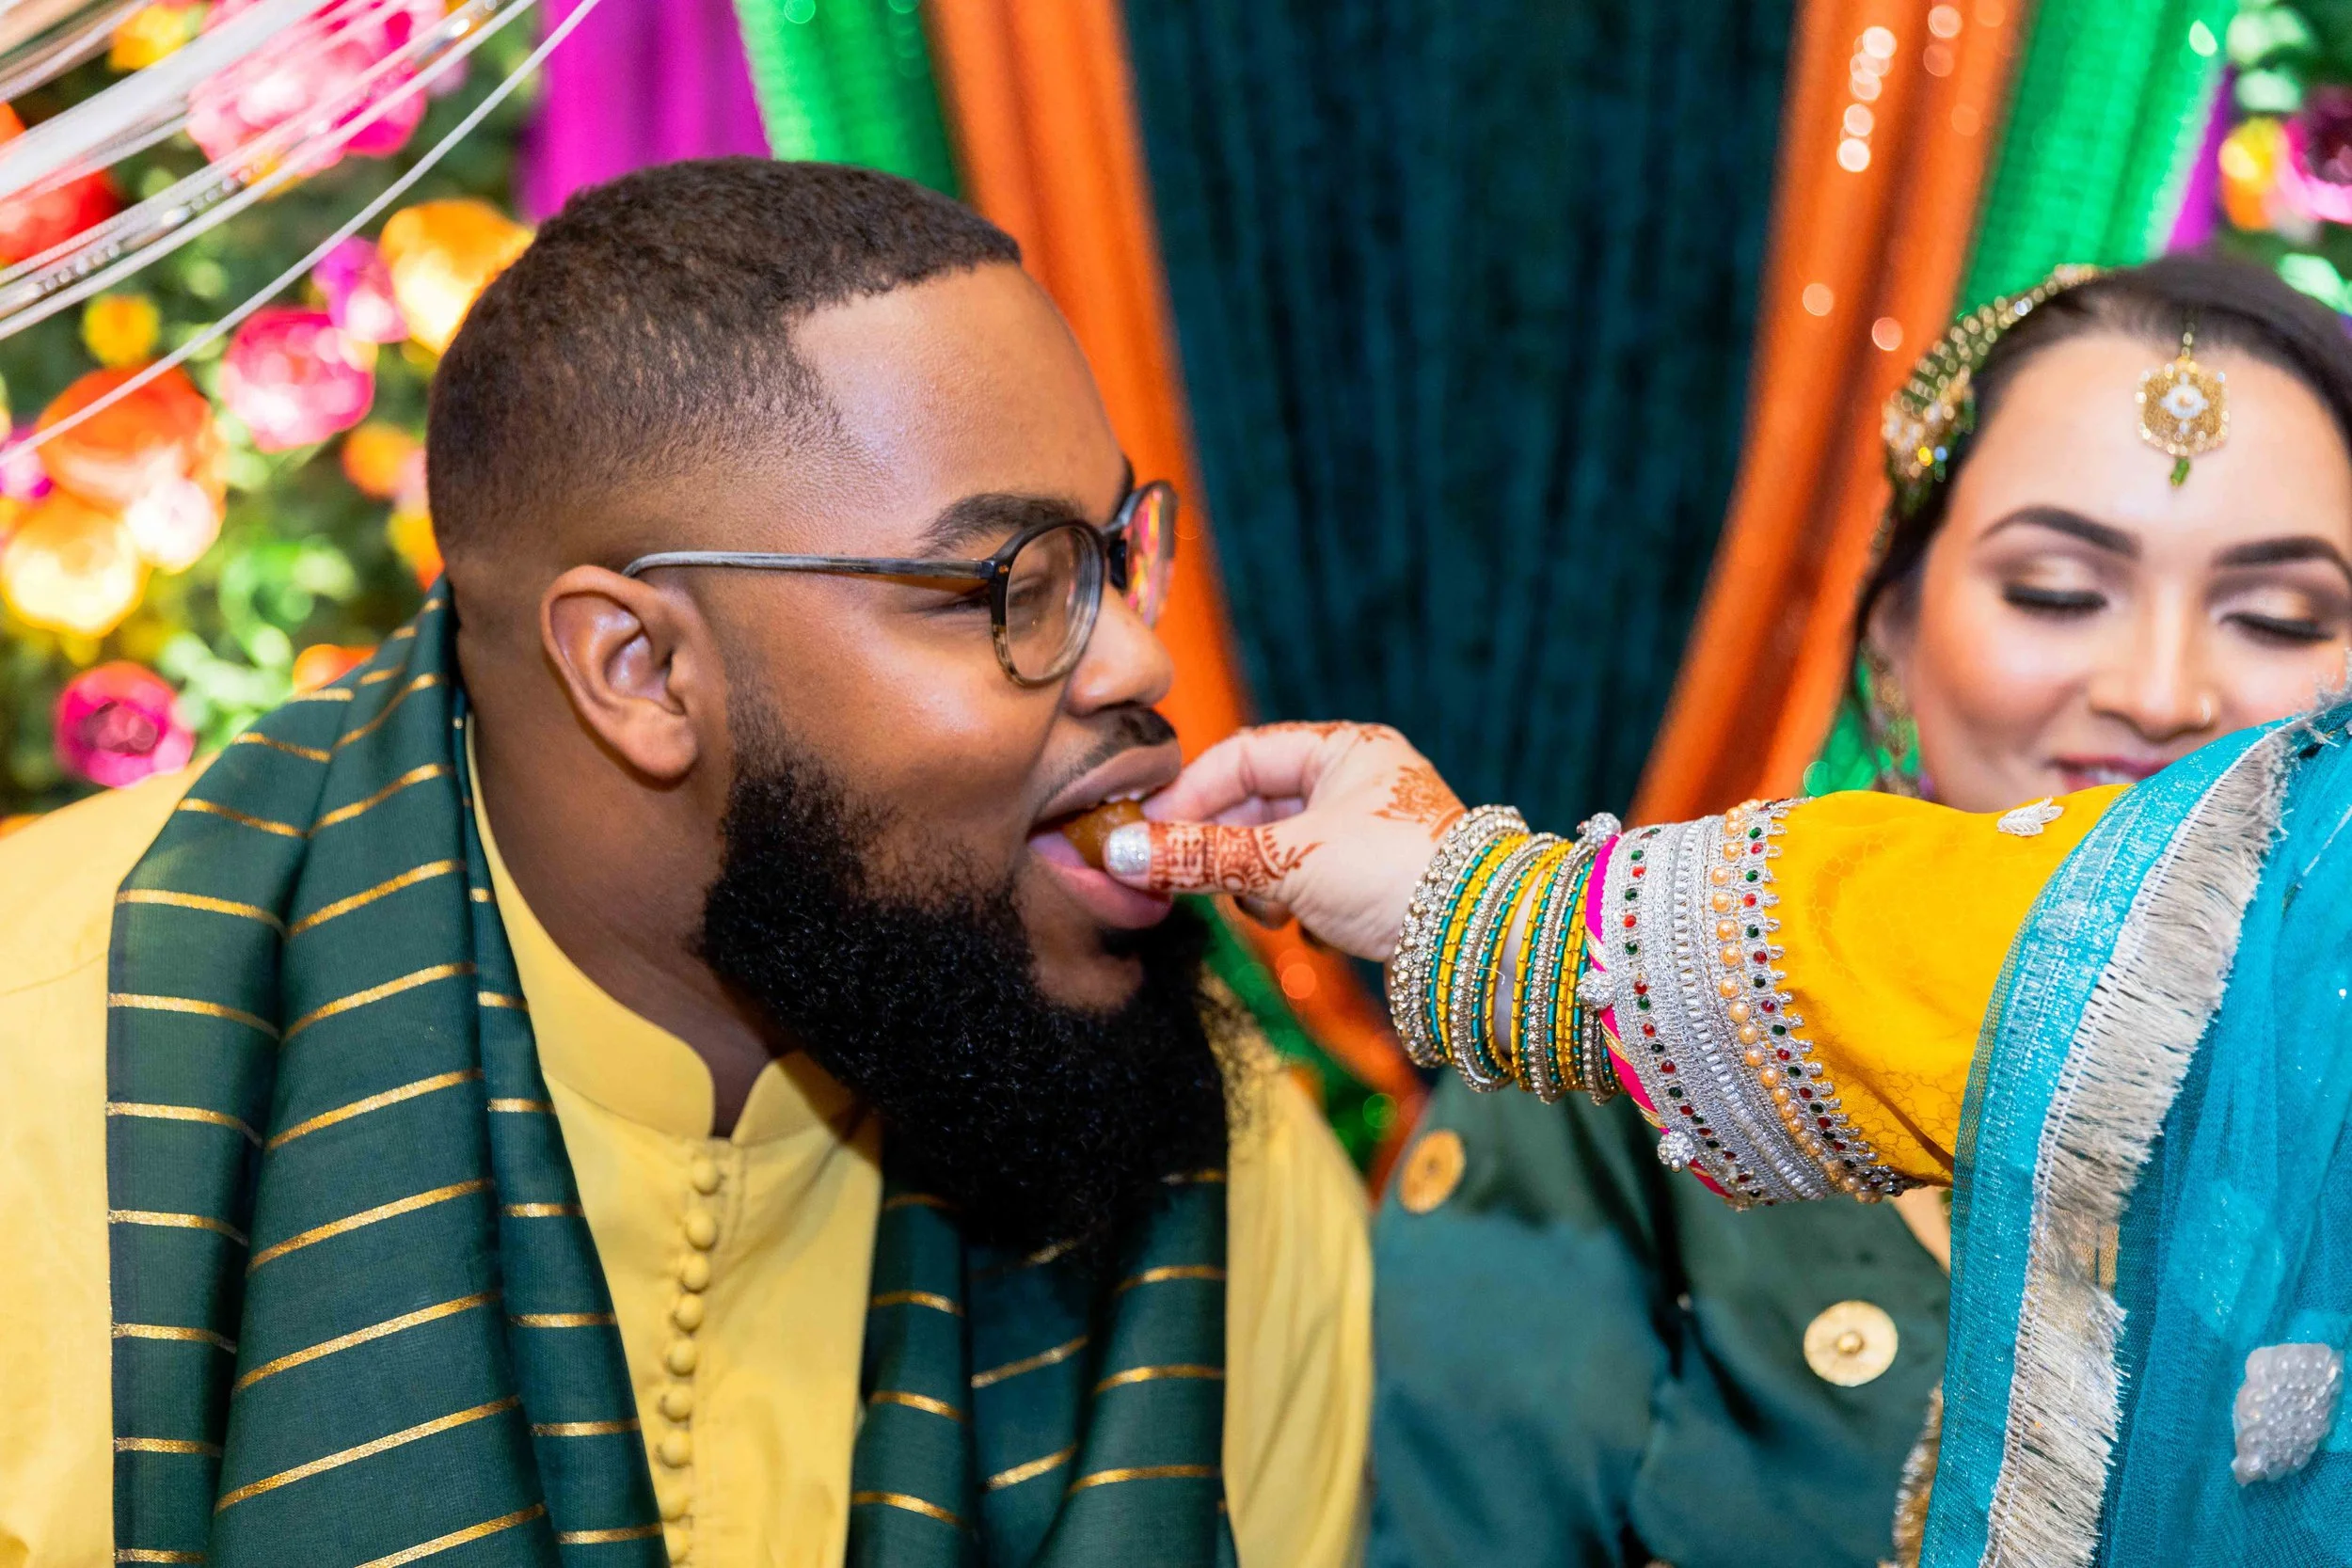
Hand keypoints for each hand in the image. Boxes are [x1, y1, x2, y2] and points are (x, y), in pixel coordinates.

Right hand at [1101, 722, 1463, 961]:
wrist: (1490, 945)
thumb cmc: (1397, 876)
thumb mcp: (1287, 861)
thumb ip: (1202, 856)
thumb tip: (1121, 853)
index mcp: (1345, 749)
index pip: (1241, 756)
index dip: (1188, 794)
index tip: (1144, 833)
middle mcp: (1358, 783)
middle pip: (1256, 805)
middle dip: (1221, 847)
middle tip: (1174, 880)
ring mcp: (1367, 835)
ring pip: (1278, 851)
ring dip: (1258, 883)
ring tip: (1270, 909)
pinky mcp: (1374, 884)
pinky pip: (1306, 885)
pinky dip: (1292, 907)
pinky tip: (1306, 929)